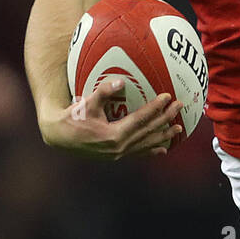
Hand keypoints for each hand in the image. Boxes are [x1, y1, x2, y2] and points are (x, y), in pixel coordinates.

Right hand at [39, 78, 183, 158]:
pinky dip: (151, 151)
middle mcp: (119, 147)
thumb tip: (120, 82)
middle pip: (148, 132)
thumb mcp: (86, 103)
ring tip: (178, 128)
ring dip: (163, 135)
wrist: (59, 137)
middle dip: (165, 119)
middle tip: (180, 106)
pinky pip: (138, 153)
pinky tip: (162, 149)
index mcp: (114, 135)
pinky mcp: (115, 156)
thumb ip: (103, 92)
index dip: (155, 108)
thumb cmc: (72, 117)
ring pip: (146, 144)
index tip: (168, 97)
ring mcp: (118, 154)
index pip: (140, 119)